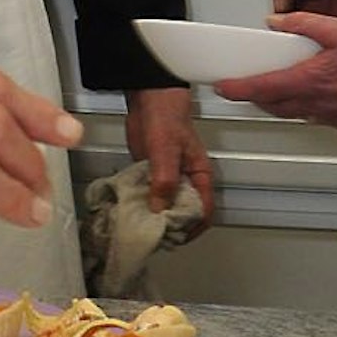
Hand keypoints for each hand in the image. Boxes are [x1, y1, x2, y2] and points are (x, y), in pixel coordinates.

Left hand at [125, 86, 214, 225]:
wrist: (148, 99)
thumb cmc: (167, 118)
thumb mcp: (166, 151)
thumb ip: (165, 180)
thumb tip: (159, 207)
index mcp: (199, 175)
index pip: (204, 210)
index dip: (193, 227)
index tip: (177, 237)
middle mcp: (186, 180)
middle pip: (184, 212)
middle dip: (172, 226)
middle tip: (156, 235)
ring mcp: (168, 177)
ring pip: (165, 205)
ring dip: (155, 216)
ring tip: (142, 226)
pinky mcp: (151, 174)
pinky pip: (149, 195)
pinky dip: (142, 204)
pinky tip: (132, 210)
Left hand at [216, 12, 336, 130]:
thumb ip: (305, 24)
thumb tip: (278, 21)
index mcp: (309, 82)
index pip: (261, 88)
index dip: (237, 88)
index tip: (222, 87)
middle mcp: (316, 105)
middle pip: (274, 105)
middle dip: (256, 97)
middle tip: (246, 88)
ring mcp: (332, 117)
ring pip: (296, 113)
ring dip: (281, 103)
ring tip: (276, 90)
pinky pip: (319, 117)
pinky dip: (308, 107)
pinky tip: (316, 96)